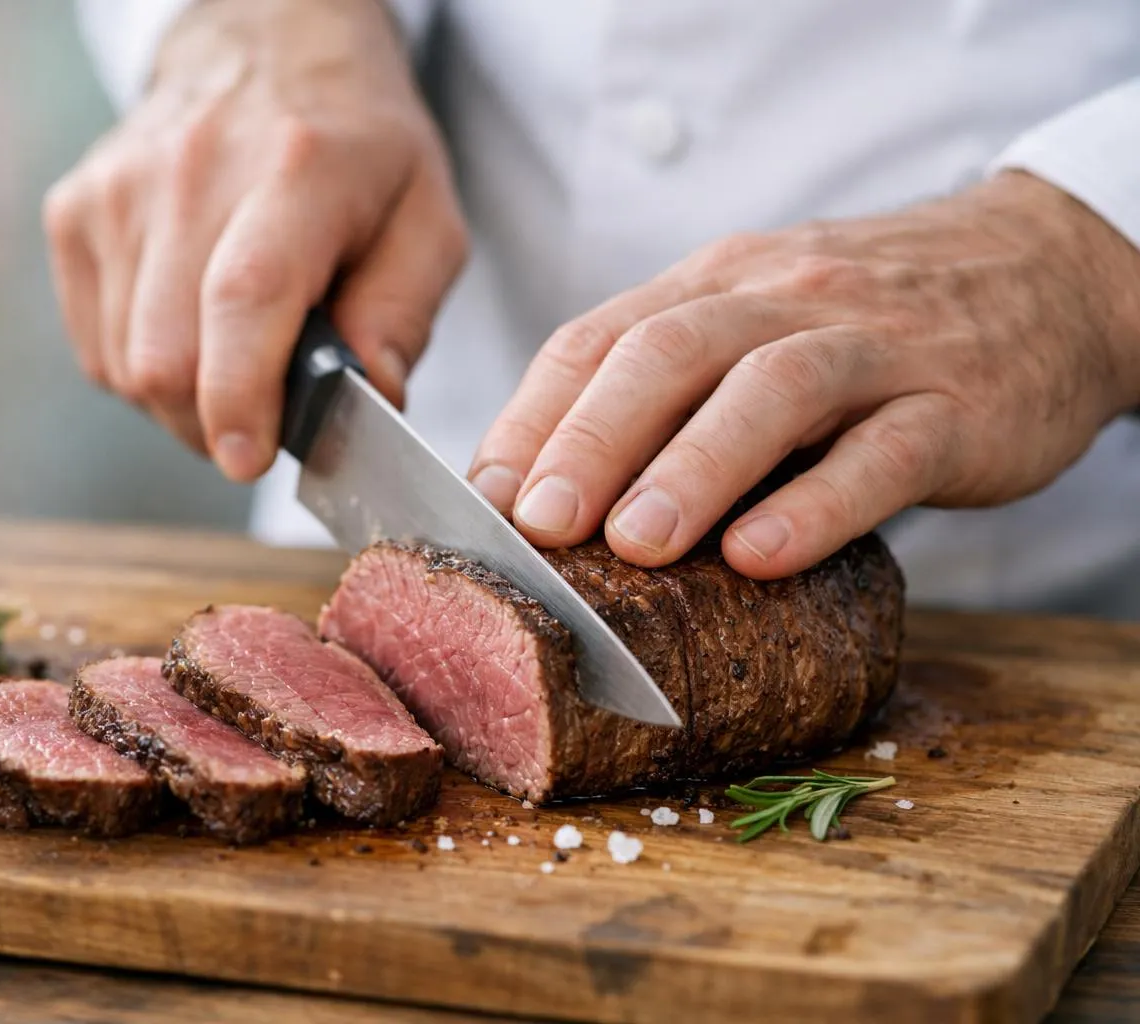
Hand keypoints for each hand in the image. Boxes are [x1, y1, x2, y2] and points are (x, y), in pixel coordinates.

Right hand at [42, 0, 466, 480]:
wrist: (264, 50)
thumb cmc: (357, 151)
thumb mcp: (425, 219)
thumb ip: (404, 313)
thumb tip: (370, 397)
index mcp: (297, 171)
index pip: (245, 297)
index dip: (240, 394)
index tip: (249, 457)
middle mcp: (191, 172)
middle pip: (169, 357)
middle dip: (217, 424)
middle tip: (264, 419)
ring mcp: (118, 191)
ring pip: (127, 366)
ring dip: (182, 403)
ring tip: (232, 365)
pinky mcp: (74, 212)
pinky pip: (97, 348)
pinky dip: (144, 370)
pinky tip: (189, 333)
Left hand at [468, 172, 1139, 577]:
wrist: (1044, 274)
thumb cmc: (862, 327)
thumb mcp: (752, 325)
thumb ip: (661, 388)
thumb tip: (533, 488)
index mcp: (713, 285)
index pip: (597, 338)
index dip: (531, 419)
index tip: (480, 501)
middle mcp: (782, 300)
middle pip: (668, 353)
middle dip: (591, 441)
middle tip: (540, 527)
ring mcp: (874, 348)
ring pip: (771, 391)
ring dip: (693, 469)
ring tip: (636, 546)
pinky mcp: (956, 406)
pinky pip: (883, 453)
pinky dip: (817, 505)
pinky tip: (762, 557)